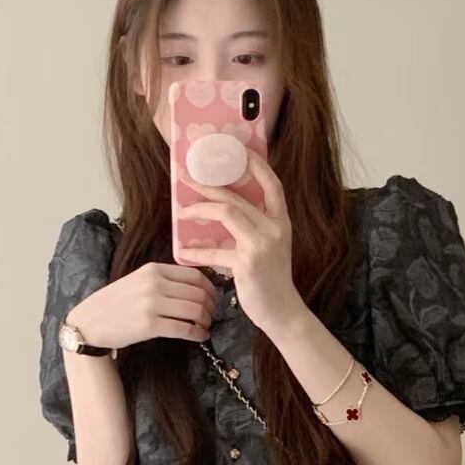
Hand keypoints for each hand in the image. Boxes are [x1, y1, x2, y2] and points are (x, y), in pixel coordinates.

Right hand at [70, 262, 216, 347]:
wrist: (90, 323)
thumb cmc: (115, 303)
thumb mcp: (137, 281)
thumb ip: (162, 280)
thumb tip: (194, 288)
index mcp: (153, 269)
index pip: (194, 275)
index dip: (210, 288)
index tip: (213, 298)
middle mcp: (154, 284)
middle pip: (198, 294)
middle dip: (210, 307)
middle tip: (210, 316)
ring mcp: (152, 304)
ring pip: (195, 310)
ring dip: (205, 321)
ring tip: (205, 327)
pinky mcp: (150, 325)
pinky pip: (184, 329)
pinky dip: (197, 334)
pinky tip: (200, 336)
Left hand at [175, 148, 306, 338]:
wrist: (282, 311)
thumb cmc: (272, 279)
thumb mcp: (271, 247)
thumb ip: (254, 228)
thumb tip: (223, 212)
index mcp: (281, 222)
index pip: (273, 186)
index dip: (258, 166)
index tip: (240, 152)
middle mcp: (273, 229)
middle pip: (237, 197)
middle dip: (208, 185)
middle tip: (187, 178)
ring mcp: (261, 245)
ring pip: (226, 213)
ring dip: (200, 209)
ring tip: (183, 211)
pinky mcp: (247, 263)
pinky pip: (215, 251)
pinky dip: (197, 252)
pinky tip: (184, 252)